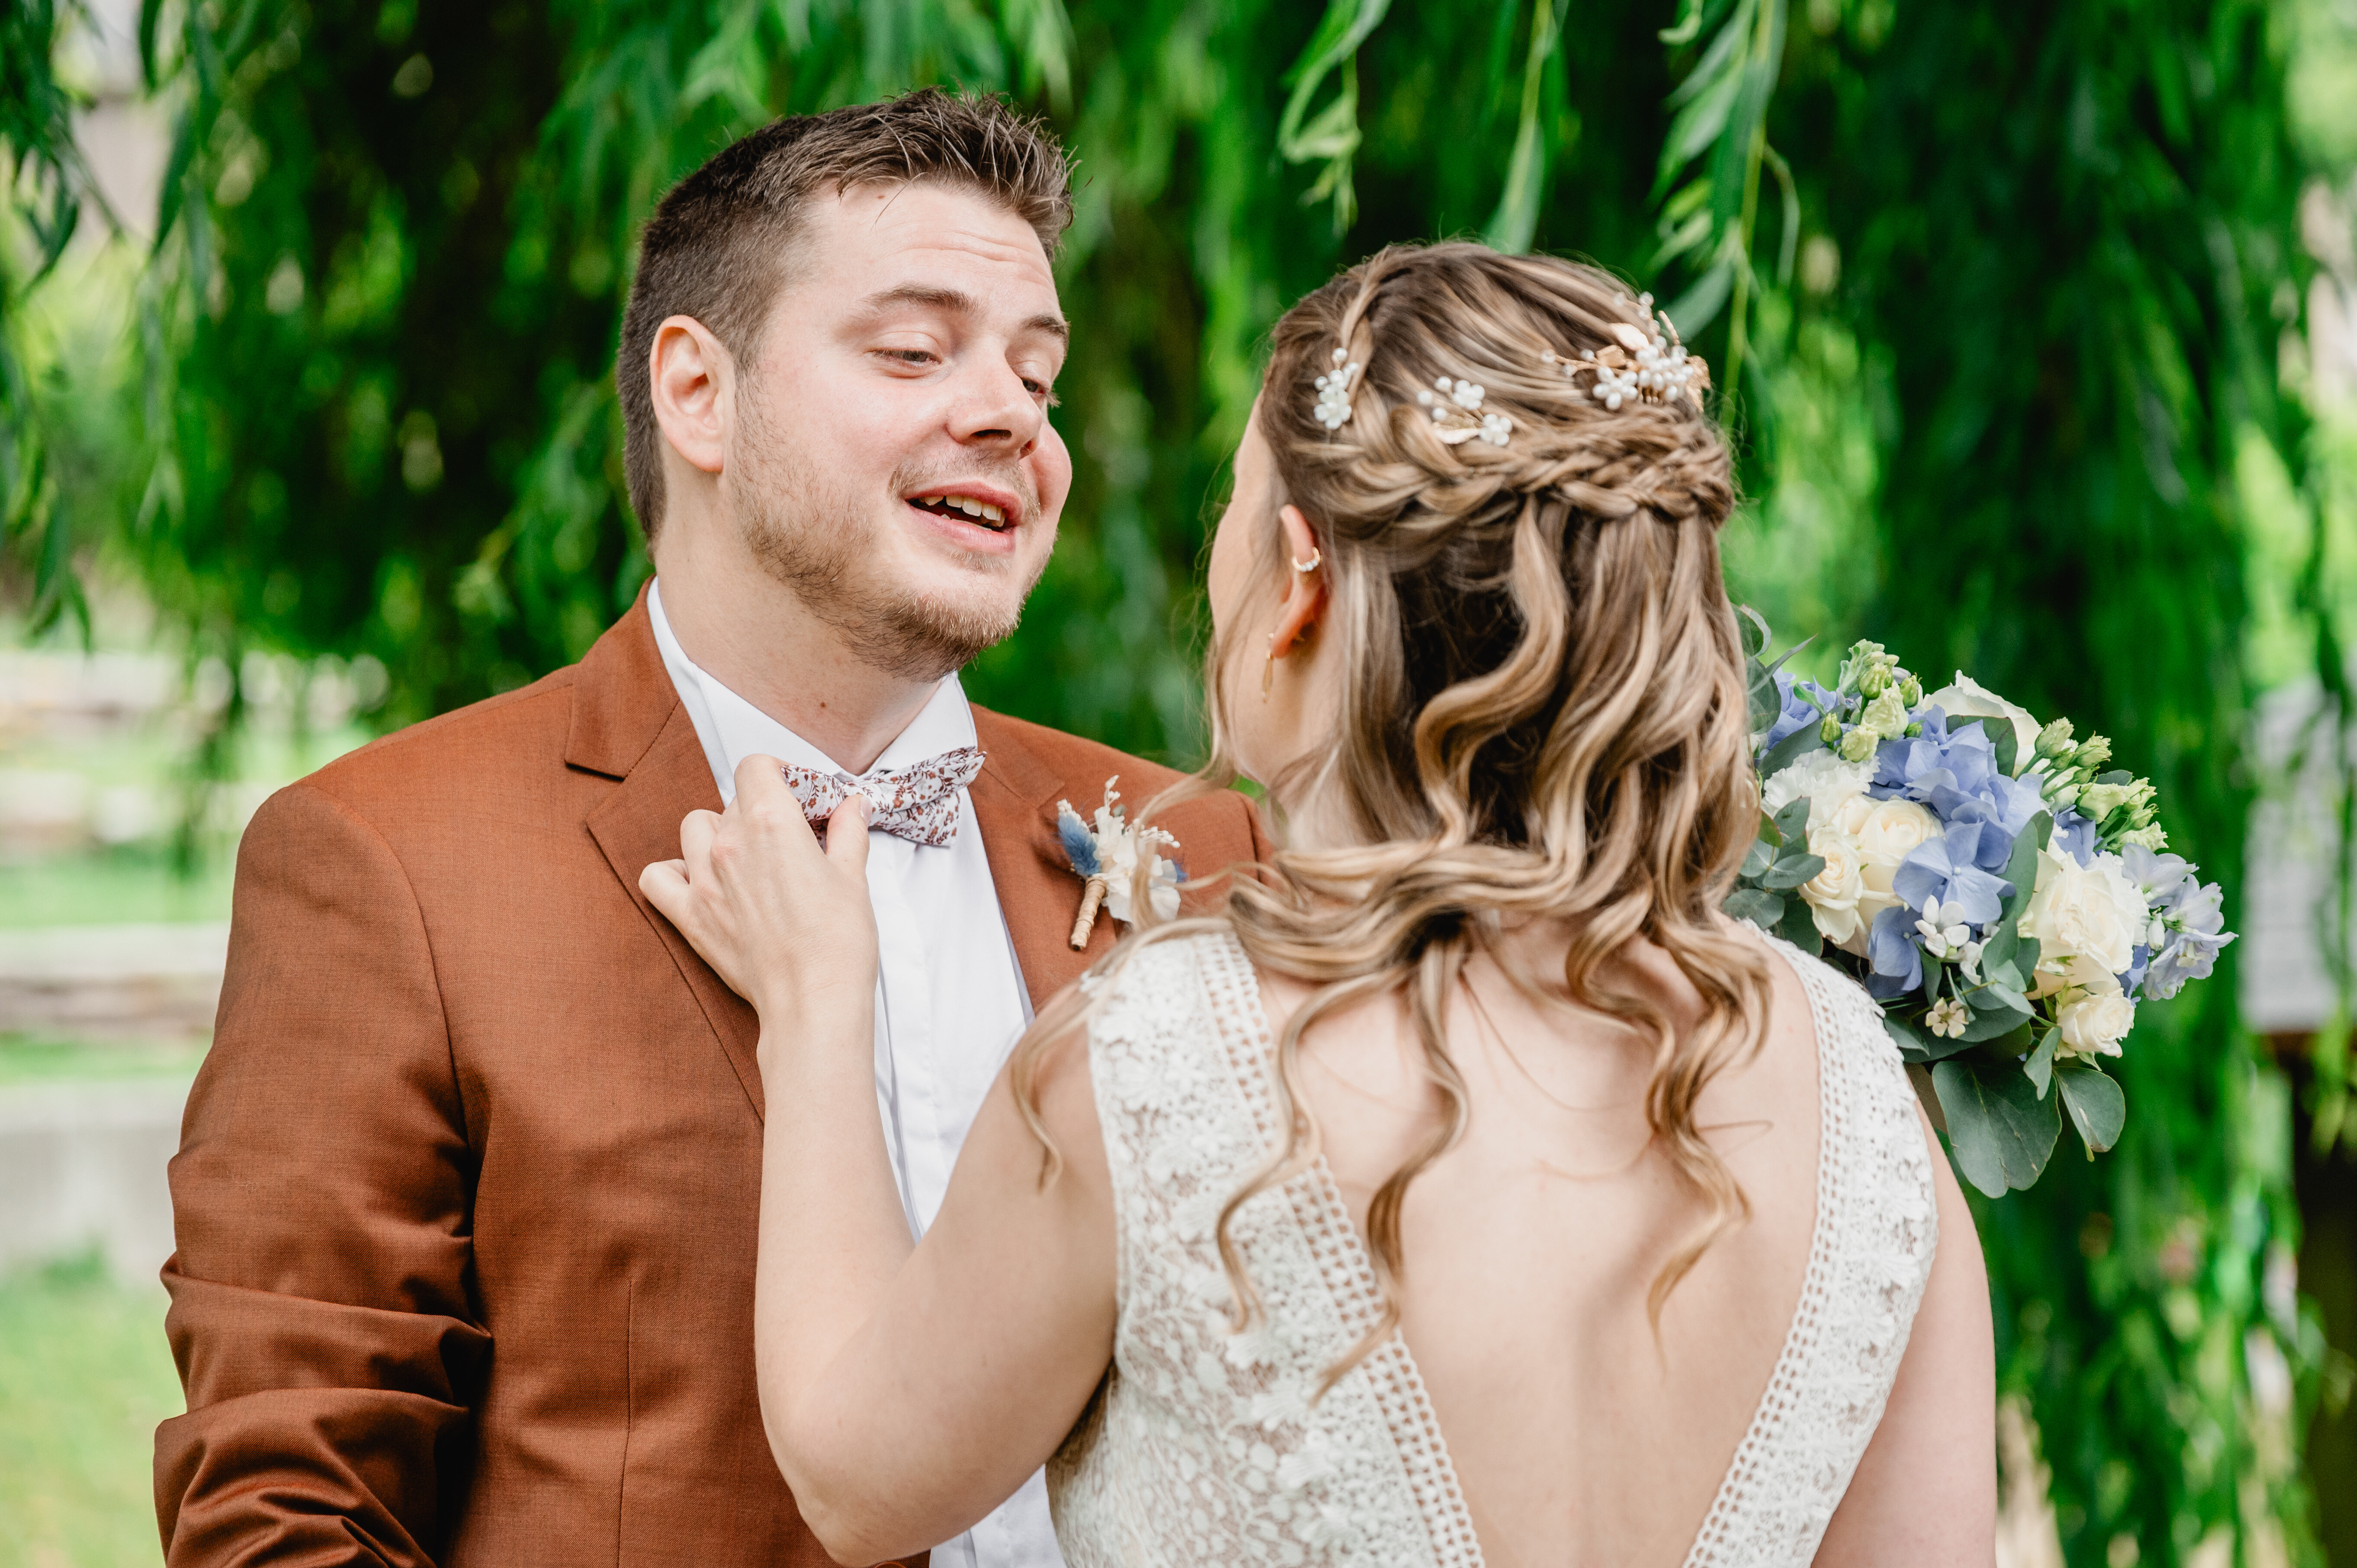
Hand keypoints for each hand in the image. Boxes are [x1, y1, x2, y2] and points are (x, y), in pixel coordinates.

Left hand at [640, 754, 878, 1026]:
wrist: (813, 1002)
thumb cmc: (838, 943)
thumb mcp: (854, 878)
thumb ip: (848, 833)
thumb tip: (852, 807)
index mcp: (772, 823)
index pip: (756, 767)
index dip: (778, 775)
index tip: (798, 794)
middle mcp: (730, 844)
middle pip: (733, 801)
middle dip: (761, 811)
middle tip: (789, 838)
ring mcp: (704, 880)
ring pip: (693, 827)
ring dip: (716, 832)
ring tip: (745, 856)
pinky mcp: (691, 917)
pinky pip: (657, 878)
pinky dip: (672, 872)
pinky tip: (699, 880)